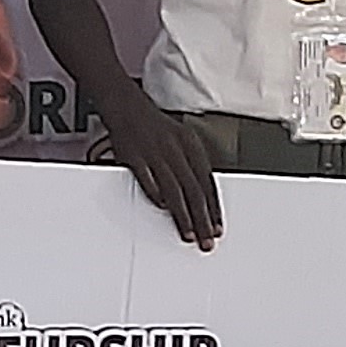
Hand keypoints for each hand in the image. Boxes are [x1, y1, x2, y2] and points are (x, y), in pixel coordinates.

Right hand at [106, 101, 222, 249]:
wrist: (128, 108)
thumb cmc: (157, 128)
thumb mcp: (183, 141)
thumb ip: (193, 168)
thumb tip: (203, 197)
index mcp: (191, 145)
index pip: (208, 182)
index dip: (214, 208)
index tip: (217, 226)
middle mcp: (175, 150)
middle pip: (194, 190)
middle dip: (203, 219)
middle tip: (207, 238)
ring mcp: (154, 154)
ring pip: (174, 190)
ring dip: (183, 215)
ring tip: (189, 233)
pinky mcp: (134, 158)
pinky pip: (148, 181)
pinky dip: (157, 196)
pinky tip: (163, 209)